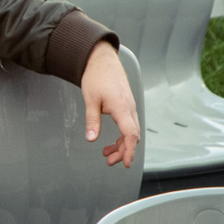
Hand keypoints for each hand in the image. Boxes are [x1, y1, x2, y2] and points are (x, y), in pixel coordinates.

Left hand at [81, 41, 140, 168]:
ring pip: (130, 131)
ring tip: (107, 154)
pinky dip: (121, 135)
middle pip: (132, 136)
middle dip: (123, 151)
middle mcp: (130, 108)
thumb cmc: (96, 77)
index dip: (129, 150)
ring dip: (121, 144)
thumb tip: (91, 139)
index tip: (125, 163)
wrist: (102, 60)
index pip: (130, 134)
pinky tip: (110, 141)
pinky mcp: (126, 106)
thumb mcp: (90, 100)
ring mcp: (130, 107)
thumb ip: (92, 121)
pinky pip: (128, 125)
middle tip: (110, 161)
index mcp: (122, 107)